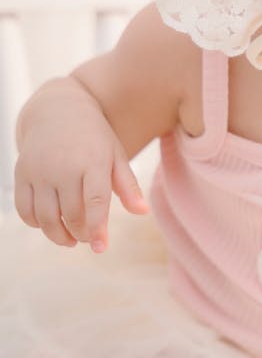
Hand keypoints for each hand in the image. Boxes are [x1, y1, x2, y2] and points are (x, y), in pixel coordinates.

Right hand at [14, 78, 148, 252]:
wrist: (59, 109)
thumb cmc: (94, 137)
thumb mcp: (116, 155)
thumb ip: (128, 186)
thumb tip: (143, 212)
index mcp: (92, 162)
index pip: (95, 203)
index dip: (98, 230)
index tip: (101, 248)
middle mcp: (63, 167)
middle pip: (71, 214)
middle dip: (82, 234)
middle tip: (90, 239)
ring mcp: (39, 170)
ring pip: (46, 217)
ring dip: (58, 235)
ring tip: (71, 239)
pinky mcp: (22, 173)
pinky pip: (25, 210)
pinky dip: (36, 224)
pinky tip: (50, 224)